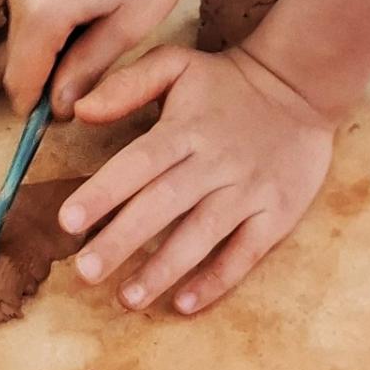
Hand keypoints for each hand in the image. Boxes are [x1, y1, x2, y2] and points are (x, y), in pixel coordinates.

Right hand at [5, 0, 198, 116]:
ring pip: (26, 37)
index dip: (41, 109)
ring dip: (52, 51)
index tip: (70, 116)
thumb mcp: (132, 22)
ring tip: (101, 38)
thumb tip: (60, 106)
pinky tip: (92, 13)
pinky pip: (32, 11)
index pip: (22, 82)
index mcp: (43, 11)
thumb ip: (89, 67)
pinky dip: (53, 25)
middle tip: (96, 77)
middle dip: (48, 80)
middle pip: (20, 61)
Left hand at [60, 44, 334, 314]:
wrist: (302, 86)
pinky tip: (184, 304)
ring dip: (164, 269)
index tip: (67, 222)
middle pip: (163, 205)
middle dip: (122, 240)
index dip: (103, 193)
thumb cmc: (225, 82)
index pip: (138, 163)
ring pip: (202, 235)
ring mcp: (248, 191)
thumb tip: (79, 111)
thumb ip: (127, 85)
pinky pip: (246, 253)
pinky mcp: (277, 213)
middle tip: (85, 272)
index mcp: (185, 129)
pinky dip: (217, 280)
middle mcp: (215, 163)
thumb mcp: (176, 65)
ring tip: (127, 298)